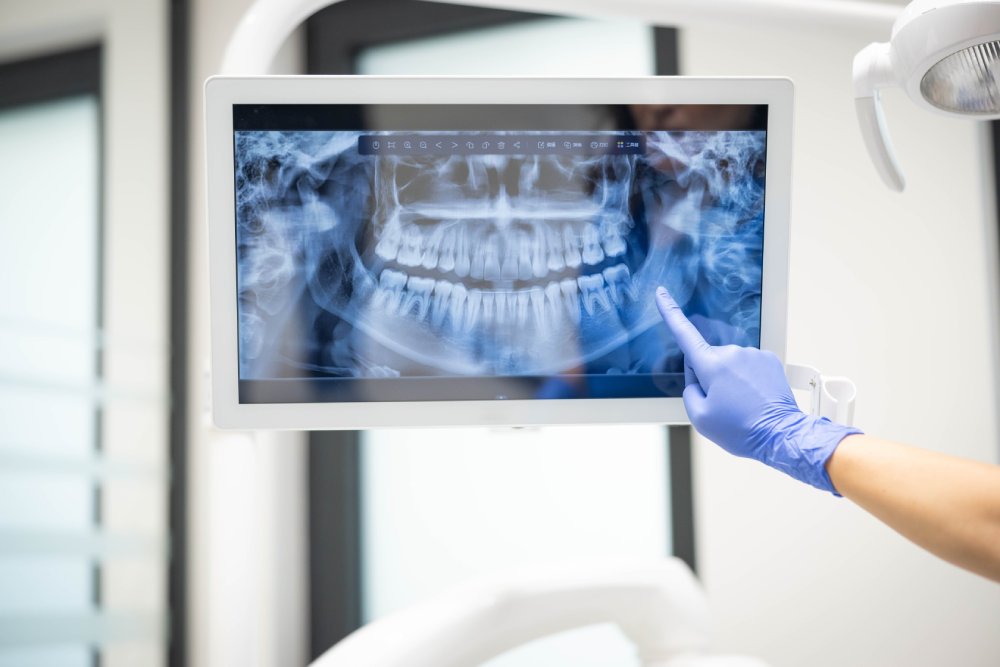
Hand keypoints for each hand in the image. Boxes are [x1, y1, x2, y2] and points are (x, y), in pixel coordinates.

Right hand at [655, 286, 861, 493]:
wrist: (781, 435)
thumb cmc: (741, 430)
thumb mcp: (699, 417)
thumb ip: (689, 391)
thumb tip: (696, 377)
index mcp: (711, 364)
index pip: (684, 333)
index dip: (669, 311)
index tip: (662, 293)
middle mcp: (733, 353)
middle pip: (707, 358)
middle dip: (707, 377)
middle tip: (722, 404)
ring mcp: (753, 354)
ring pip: (728, 363)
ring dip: (729, 380)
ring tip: (741, 405)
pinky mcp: (769, 359)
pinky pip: (747, 365)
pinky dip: (746, 379)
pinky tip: (753, 398)